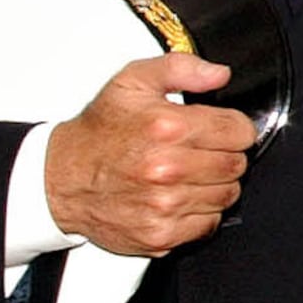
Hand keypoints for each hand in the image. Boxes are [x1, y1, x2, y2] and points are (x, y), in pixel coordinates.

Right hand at [42, 54, 255, 255]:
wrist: (62, 179)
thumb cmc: (99, 132)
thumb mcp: (132, 82)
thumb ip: (180, 68)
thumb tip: (219, 74)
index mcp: (166, 128)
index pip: (239, 132)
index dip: (234, 128)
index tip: (219, 129)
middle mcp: (167, 169)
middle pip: (236, 165)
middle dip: (225, 155)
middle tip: (200, 151)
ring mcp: (165, 206)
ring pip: (227, 195)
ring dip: (214, 185)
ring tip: (186, 173)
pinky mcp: (161, 234)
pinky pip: (209, 224)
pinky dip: (200, 212)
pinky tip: (178, 197)